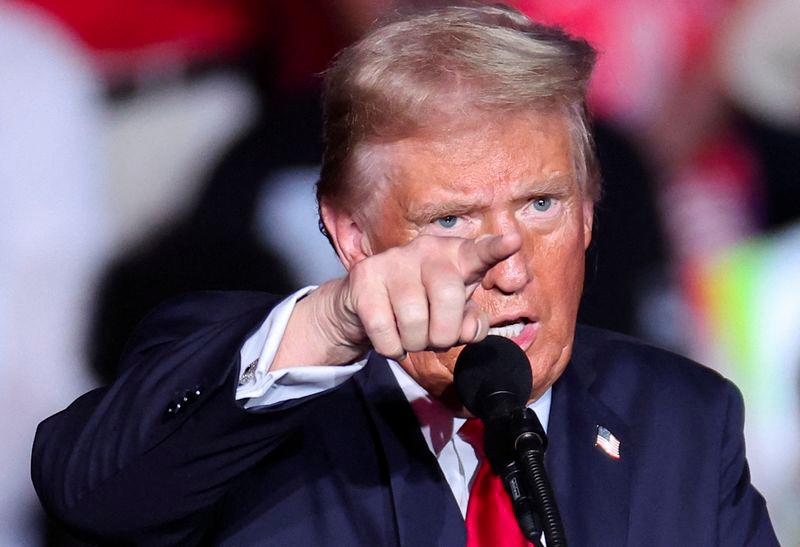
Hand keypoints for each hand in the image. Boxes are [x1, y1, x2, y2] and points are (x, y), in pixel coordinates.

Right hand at [273, 232, 521, 367]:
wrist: (363, 307)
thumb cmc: (421, 308)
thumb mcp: (454, 317)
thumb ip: (471, 325)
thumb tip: (469, 329)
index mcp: (455, 257)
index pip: (479, 252)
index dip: (496, 249)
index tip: (513, 241)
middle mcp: (425, 250)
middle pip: (447, 294)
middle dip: (445, 332)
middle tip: (436, 339)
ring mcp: (392, 261)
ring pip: (414, 319)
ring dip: (415, 343)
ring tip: (410, 336)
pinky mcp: (364, 277)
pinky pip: (384, 330)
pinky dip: (391, 348)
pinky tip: (391, 340)